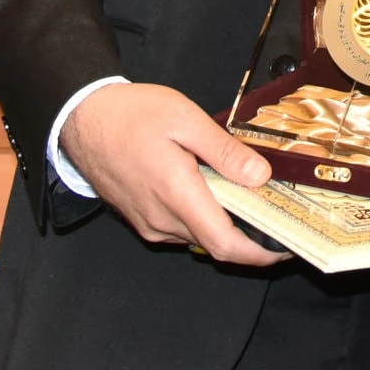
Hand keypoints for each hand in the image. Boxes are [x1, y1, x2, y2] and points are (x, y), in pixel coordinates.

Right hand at [62, 81, 285, 267]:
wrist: (83, 119)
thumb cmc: (131, 115)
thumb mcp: (185, 119)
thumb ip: (225, 151)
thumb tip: (261, 177)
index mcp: (176, 195)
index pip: (224, 244)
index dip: (259, 254)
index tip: (286, 247)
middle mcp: (162, 220)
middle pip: (215, 242)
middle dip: (250, 236)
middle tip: (279, 215)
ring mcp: (149, 223)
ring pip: (198, 236)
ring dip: (225, 224)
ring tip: (251, 198)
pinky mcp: (141, 220)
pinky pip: (180, 229)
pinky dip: (204, 218)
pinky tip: (215, 192)